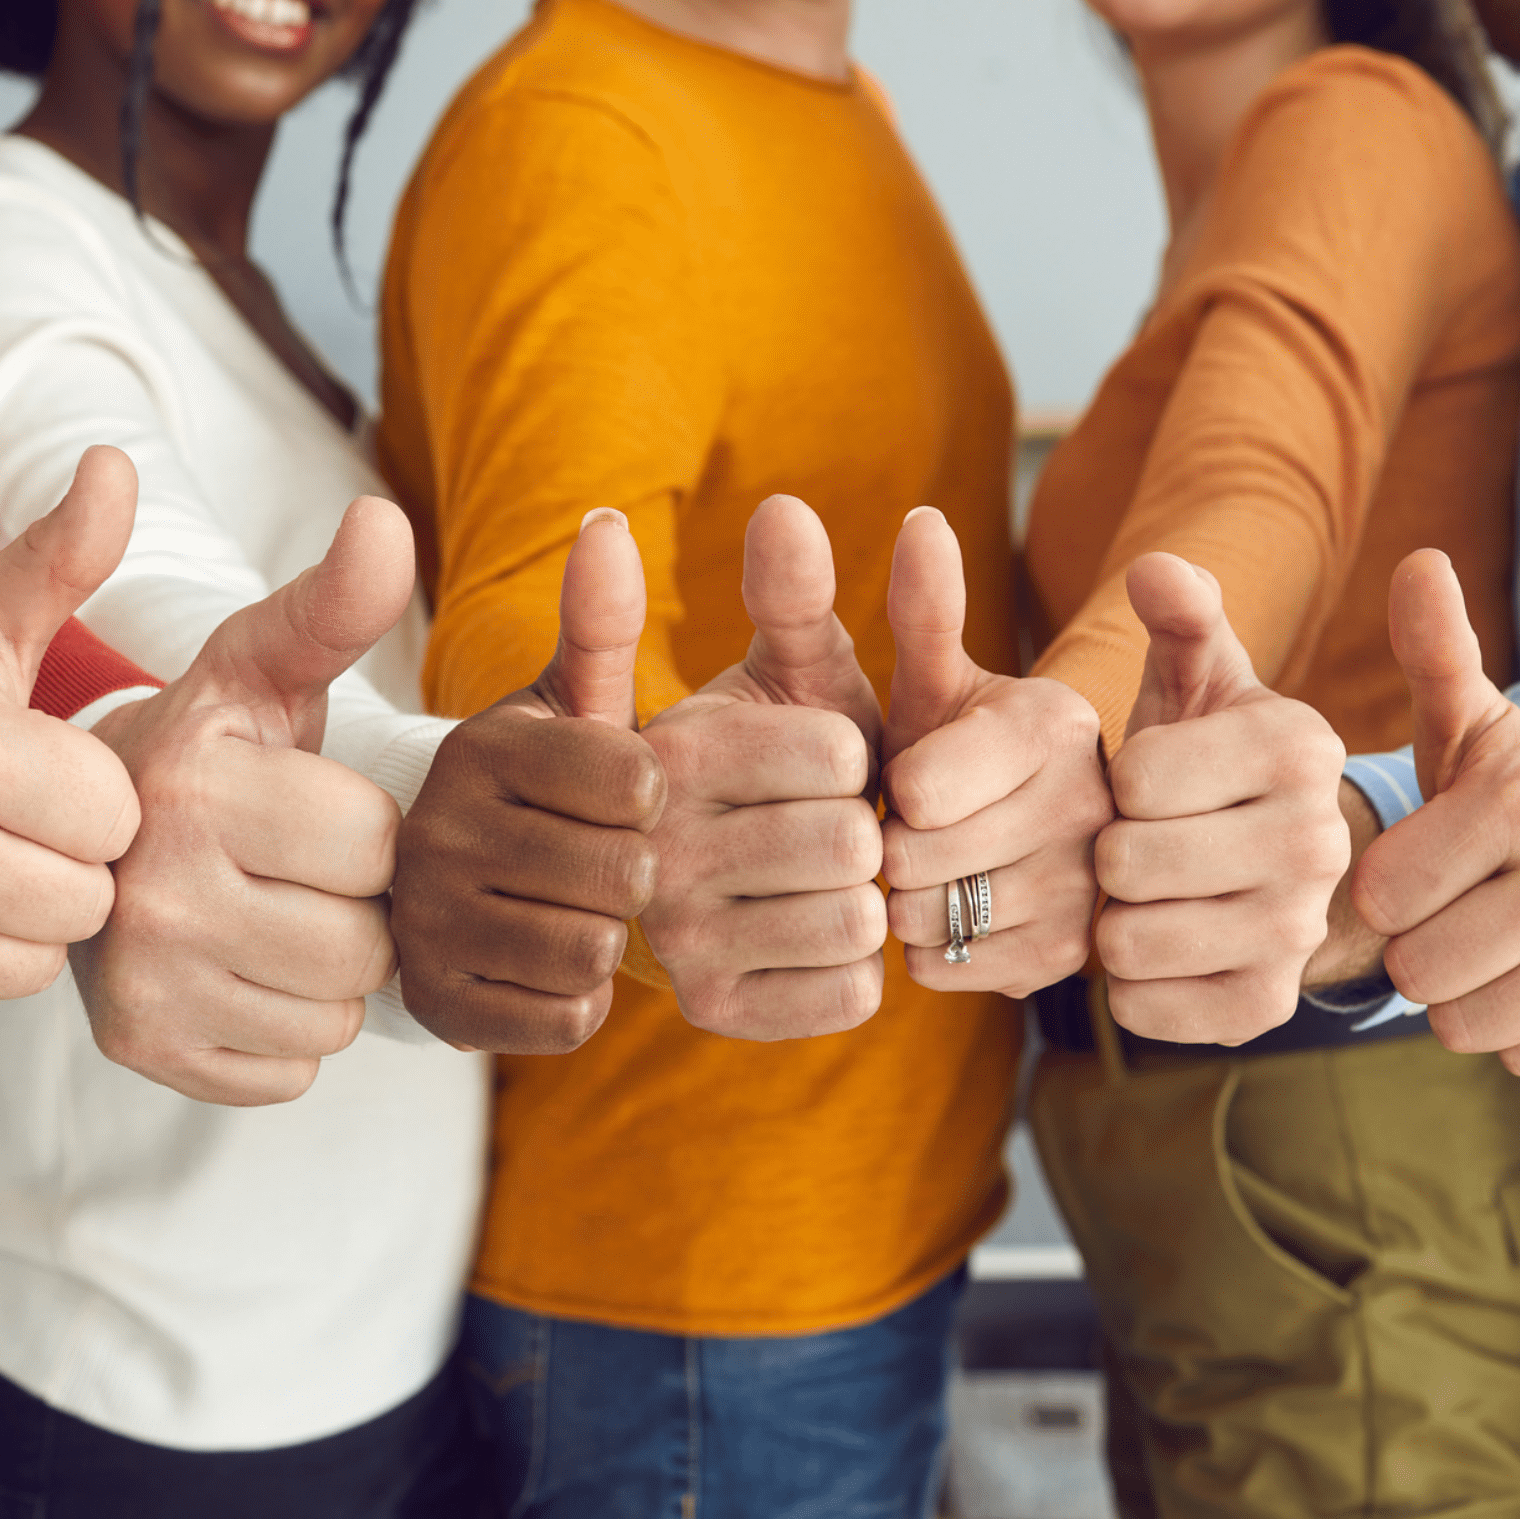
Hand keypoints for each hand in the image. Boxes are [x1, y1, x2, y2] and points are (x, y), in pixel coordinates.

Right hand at [81, 496, 412, 1104]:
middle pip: (362, 942)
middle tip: (290, 869)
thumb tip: (387, 521)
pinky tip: (236, 970)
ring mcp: (133, 985)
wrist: (77, 837)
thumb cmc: (194, 742)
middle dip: (352, 906)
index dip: (363, 828)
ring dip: (324, 972)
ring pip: (332, 1013)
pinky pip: (288, 1070)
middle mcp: (142, 893)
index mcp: (183, 786)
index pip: (373, 844)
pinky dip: (281, 1030)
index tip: (303, 805)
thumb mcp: (252, 663)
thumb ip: (329, 604)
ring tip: (263, 913)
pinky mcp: (137, 1052)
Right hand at [392, 509, 667, 1052]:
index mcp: (477, 748)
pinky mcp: (432, 1008)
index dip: (655, 798)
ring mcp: (423, 926)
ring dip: (609, 937)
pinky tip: (547, 958)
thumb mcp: (559, 700)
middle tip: (609, 861)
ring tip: (578, 906)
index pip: (636, 782)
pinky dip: (578, 997)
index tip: (631, 796)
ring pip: (594, 951)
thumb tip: (608, 525)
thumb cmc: (527, 783)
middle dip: (637, 873)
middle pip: (623, 875)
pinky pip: (564, 1018)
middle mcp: (435, 834)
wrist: (426, 885)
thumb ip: (597, 621)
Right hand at [639, 495, 887, 1040]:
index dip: (854, 758)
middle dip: (863, 827)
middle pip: (848, 840)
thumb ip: (784, 597)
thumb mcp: (768, 675)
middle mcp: (655, 849)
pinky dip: (854, 966)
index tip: (826, 761)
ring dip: (864, 896)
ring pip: (855, 919)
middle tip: (826, 826)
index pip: (835, 754)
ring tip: (820, 877)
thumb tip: (781, 507)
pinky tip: (811, 935)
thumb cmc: (752, 766)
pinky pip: (851, 992)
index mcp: (667, 755)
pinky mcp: (713, 1011)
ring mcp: (676, 940)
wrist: (677, 885)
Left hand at [879, 507, 1109, 995]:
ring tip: (944, 870)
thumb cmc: (976, 753)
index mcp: (1058, 721)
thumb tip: (919, 520)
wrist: (1063, 845)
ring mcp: (1110, 892)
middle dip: (894, 850)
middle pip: (920, 860)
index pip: (920, 787)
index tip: (908, 785)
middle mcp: (1102, 805)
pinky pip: (961, 972)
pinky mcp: (1098, 965)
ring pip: (937, 921)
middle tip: (918, 834)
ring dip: (911, 904)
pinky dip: (942, 955)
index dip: (890, 795)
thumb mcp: (948, 680)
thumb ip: (926, 608)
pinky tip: (971, 920)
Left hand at [1093, 554, 1349, 1043]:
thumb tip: (1156, 569)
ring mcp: (1300, 935)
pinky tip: (1160, 944)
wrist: (1263, 864)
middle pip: (1126, 860)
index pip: (1137, 775)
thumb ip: (1181, 614)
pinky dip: (1128, 981)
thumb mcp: (1200, 675)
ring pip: (1128, 940)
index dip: (1116, 780)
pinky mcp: (1264, 1009)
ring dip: (1112, 918)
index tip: (1147, 779)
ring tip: (1142, 892)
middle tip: (1135, 842)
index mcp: (1300, 747)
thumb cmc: (1207, 756)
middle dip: (1108, 851)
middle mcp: (1320, 843)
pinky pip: (1140, 1004)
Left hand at [1353, 549, 1519, 1075]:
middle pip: (1422, 968)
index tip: (1419, 862)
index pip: (1384, 894)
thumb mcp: (1465, 718)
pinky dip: (1516, 1027)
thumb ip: (1431, 649)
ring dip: (1459, 993)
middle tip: (1451, 908)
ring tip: (1486, 939)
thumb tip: (1418, 560)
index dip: (1385, 888)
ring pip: (1467, 1024)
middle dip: (1418, 946)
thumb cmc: (1506, 790)